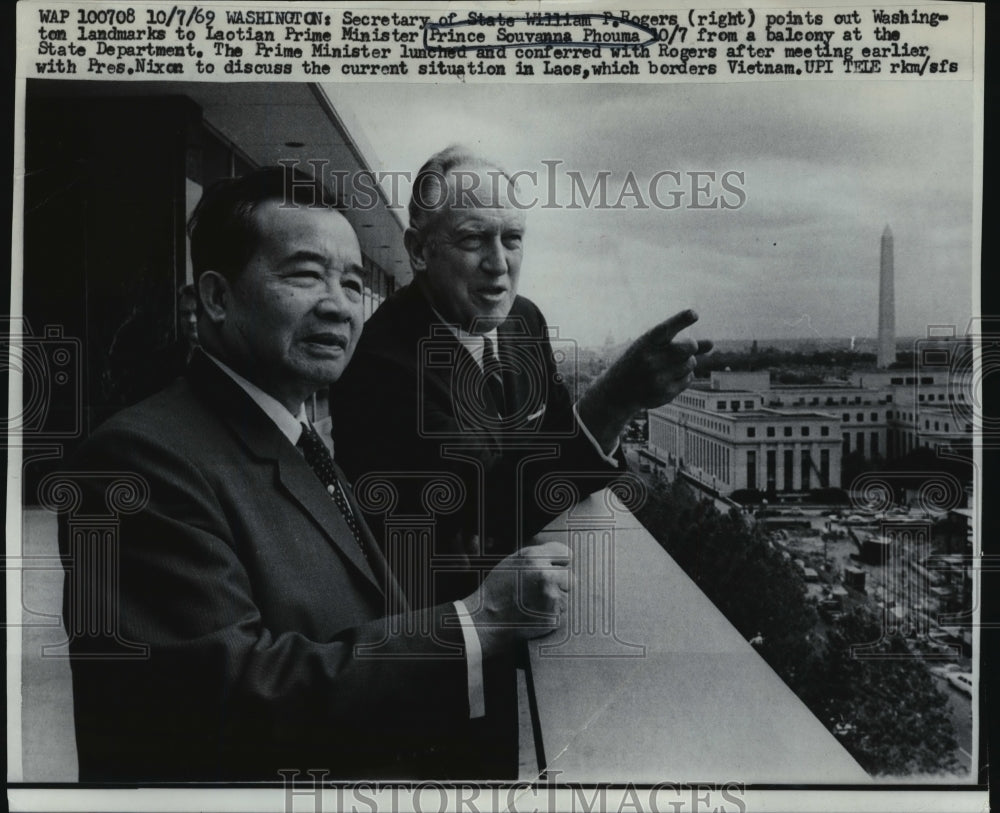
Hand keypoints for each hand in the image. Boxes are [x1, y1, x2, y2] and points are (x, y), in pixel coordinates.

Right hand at [463, 541, 570, 654]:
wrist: (487, 618)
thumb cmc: (498, 589)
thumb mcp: (513, 562)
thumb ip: (537, 556)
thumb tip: (561, 555)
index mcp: (534, 558)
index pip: (566, 554)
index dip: (561, 563)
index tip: (557, 568)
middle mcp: (544, 575)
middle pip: (571, 577)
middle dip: (561, 583)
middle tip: (544, 589)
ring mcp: (550, 598)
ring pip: (566, 597)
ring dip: (556, 600)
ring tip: (535, 603)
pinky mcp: (552, 617)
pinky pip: (560, 614)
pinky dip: (551, 614)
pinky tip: (535, 613)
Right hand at [578, 309, 712, 451]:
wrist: (618, 390)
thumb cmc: (639, 361)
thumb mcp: (652, 347)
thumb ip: (680, 343)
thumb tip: (712, 344)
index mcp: (645, 343)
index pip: (665, 328)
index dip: (680, 320)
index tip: (693, 314)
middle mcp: (650, 360)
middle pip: (689, 347)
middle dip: (691, 345)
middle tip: (685, 348)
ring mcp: (658, 378)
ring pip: (691, 363)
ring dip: (687, 362)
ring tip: (671, 364)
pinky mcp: (665, 392)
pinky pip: (689, 378)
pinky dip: (684, 375)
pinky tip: (670, 376)